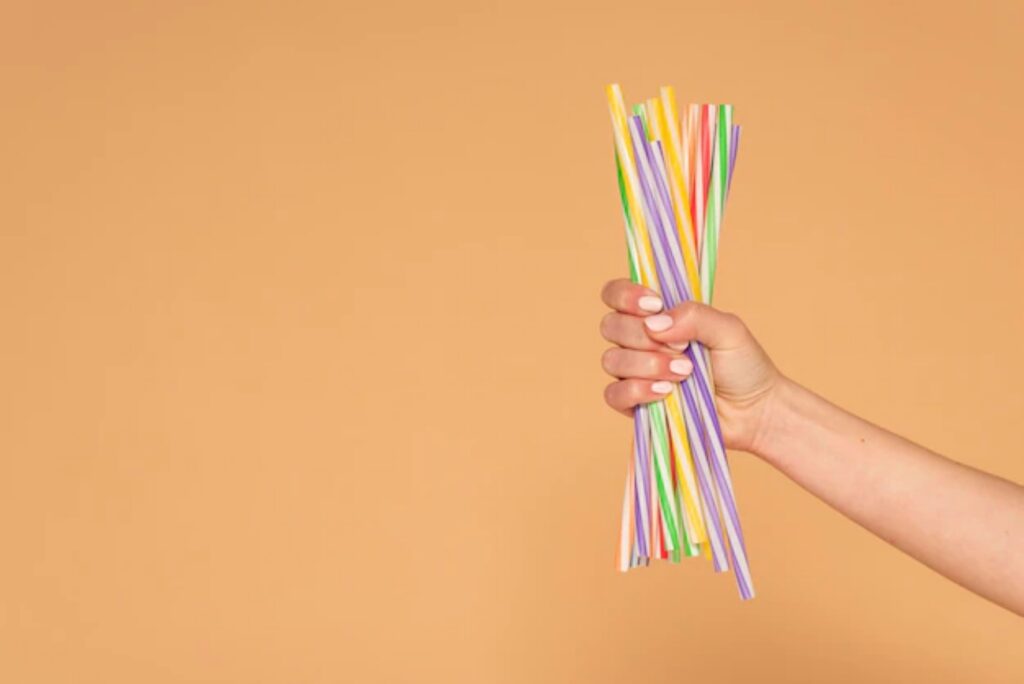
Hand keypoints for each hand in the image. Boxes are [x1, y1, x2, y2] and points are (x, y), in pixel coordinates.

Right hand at [599, 278, 783, 452]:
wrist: (754, 411)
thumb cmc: (743, 365)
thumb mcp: (728, 329)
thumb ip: (694, 315)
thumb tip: (654, 323)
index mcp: (657, 314)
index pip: (616, 294)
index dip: (625, 295)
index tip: (654, 304)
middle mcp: (639, 340)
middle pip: (610, 326)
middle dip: (642, 335)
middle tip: (682, 347)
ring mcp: (634, 373)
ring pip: (612, 360)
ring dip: (648, 364)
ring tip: (684, 373)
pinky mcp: (634, 404)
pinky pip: (614, 394)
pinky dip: (638, 391)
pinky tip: (666, 393)